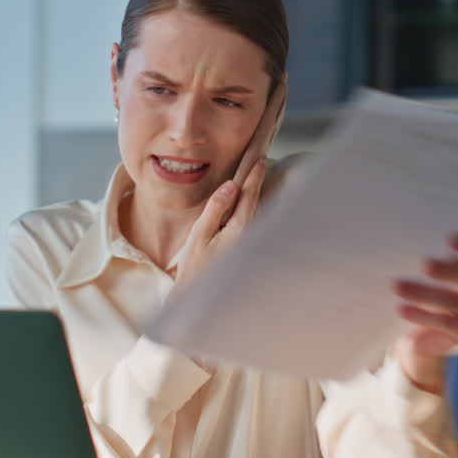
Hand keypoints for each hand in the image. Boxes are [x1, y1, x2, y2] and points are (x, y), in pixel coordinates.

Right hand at [174, 158, 266, 289]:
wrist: (197, 298)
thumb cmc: (195, 267)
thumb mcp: (200, 235)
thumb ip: (215, 209)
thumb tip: (230, 187)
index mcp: (239, 229)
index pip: (249, 196)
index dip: (254, 176)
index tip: (259, 159)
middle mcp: (249, 235)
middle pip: (255, 202)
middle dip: (258, 182)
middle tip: (261, 160)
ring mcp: (248, 243)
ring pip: (254, 213)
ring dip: (254, 195)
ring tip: (255, 176)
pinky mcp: (243, 249)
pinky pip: (249, 223)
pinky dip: (249, 209)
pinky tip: (245, 203)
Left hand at [391, 233, 457, 393]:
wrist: (420, 334)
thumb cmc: (423, 293)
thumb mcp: (425, 274)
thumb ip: (425, 260)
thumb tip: (398, 243)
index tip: (449, 239)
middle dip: (448, 270)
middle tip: (424, 265)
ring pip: (455, 301)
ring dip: (424, 293)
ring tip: (397, 287)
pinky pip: (447, 323)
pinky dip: (422, 315)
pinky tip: (402, 309)